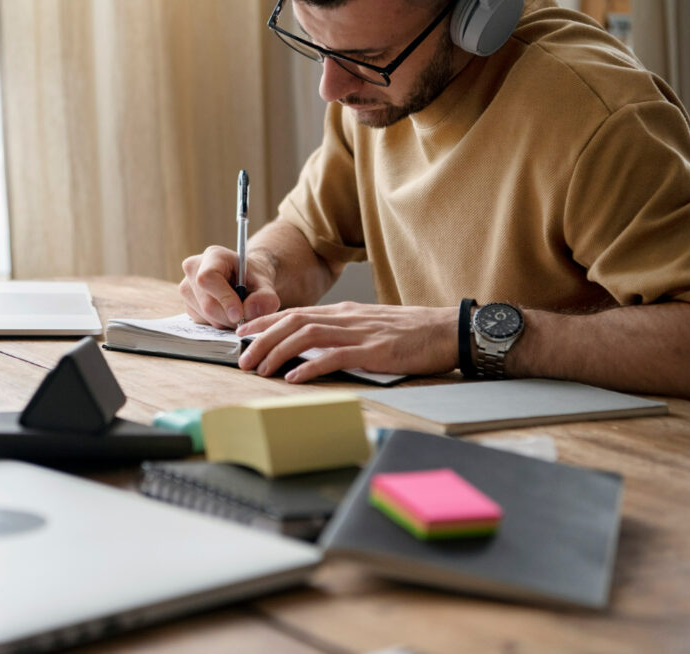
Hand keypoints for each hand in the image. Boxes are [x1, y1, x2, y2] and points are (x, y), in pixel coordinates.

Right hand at [179, 246, 280, 328]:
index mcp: (213, 256)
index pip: (208, 278)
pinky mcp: (187, 303)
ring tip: (238, 311)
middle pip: (206, 303)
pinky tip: (226, 312)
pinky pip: (201, 321)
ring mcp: (186, 286)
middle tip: (246, 318)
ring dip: (224, 321)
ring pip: (204, 315)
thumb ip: (265, 298)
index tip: (239, 315)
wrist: (245, 281)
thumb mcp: (266, 285)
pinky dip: (217, 323)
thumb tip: (249, 312)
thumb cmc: (254, 279)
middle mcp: (193, 268)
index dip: (224, 298)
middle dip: (228, 317)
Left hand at [236, 302, 457, 381]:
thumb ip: (343, 332)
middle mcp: (346, 318)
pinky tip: (294, 377)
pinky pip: (335, 356)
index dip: (265, 322)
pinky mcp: (374, 350)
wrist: (447, 330)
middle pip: (293, 322)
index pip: (295, 313)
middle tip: (242, 358)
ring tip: (260, 369)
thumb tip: (314, 346)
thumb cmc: (411, 333)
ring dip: (278, 352)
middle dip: (262, 339)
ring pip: (306, 336)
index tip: (242, 333)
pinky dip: (310, 366)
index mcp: (344, 312)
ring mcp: (359, 332)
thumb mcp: (370, 326)